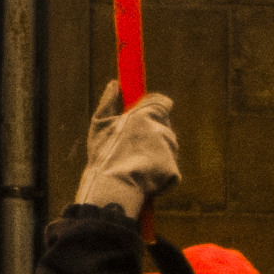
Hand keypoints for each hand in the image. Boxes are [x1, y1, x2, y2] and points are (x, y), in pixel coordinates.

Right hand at [73, 83, 180, 216]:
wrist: (112, 189)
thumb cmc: (102, 155)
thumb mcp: (99, 125)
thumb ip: (109, 102)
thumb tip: (115, 84)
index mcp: (145, 114)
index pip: (162, 103)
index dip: (154, 109)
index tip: (143, 117)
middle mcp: (162, 129)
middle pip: (164, 127)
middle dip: (152, 134)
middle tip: (133, 147)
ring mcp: (170, 150)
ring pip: (167, 148)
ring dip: (155, 153)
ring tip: (134, 164)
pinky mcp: (173, 170)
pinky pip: (169, 169)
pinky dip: (159, 173)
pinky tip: (143, 177)